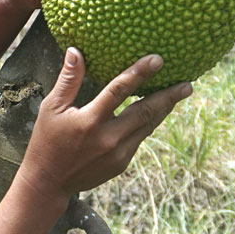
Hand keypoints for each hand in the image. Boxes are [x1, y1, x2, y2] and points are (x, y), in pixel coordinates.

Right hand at [18, 49, 191, 203]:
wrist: (49, 182)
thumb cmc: (47, 140)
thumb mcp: (51, 108)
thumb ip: (68, 80)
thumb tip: (76, 51)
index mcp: (90, 120)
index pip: (119, 91)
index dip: (140, 73)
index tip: (158, 59)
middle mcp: (108, 138)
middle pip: (146, 111)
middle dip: (169, 96)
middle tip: (187, 83)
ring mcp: (118, 153)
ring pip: (148, 126)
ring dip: (165, 109)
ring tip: (179, 94)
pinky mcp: (122, 163)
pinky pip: (139, 138)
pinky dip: (148, 123)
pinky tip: (155, 112)